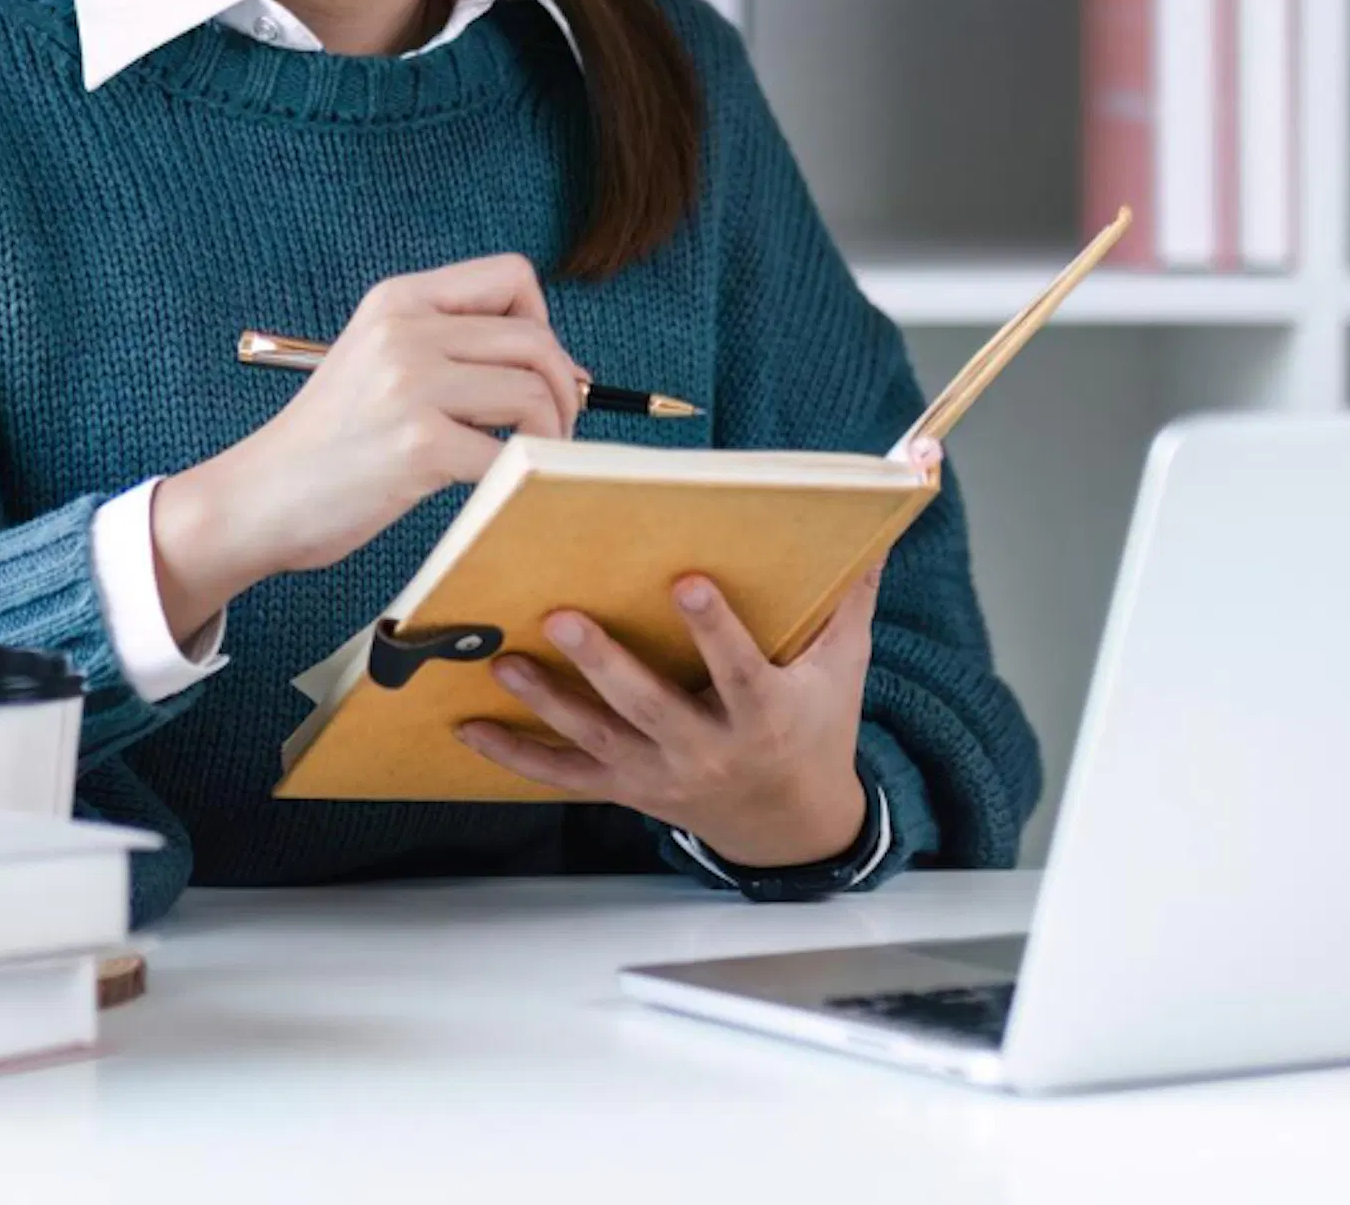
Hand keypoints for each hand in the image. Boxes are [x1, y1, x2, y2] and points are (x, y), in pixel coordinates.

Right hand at [149, 255, 586, 637]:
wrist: (258, 497)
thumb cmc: (330, 440)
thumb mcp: (378, 358)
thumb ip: (449, 344)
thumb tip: (560, 365)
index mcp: (398, 299)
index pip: (512, 275)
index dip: (542, 322)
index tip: (535, 369)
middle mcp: (404, 331)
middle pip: (534, 340)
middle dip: (564, 386)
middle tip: (556, 426)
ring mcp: (410, 387)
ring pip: (532, 392)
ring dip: (551, 431)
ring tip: (534, 456)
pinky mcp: (418, 447)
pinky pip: (509, 454)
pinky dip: (522, 474)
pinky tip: (500, 484)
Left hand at [458, 564, 884, 868]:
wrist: (790, 822)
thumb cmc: (815, 728)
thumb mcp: (843, 667)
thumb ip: (851, 598)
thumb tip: (877, 527)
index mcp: (763, 716)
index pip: (738, 672)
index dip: (714, 630)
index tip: (687, 582)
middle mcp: (707, 751)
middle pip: (649, 707)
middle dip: (604, 664)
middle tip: (563, 618)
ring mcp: (660, 774)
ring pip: (597, 739)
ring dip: (547, 702)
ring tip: (504, 663)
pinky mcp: (627, 787)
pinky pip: (565, 776)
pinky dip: (516, 755)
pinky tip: (472, 726)